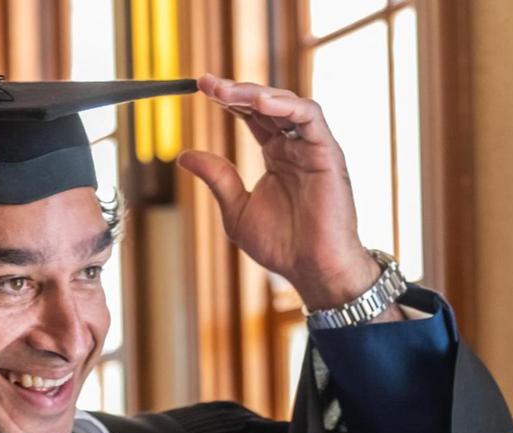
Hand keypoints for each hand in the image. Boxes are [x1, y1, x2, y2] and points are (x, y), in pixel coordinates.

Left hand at [178, 73, 393, 314]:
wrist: (311, 269)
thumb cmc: (281, 245)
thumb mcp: (236, 209)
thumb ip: (216, 178)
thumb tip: (184, 155)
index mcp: (275, 155)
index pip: (251, 116)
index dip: (227, 99)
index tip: (200, 87)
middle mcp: (294, 146)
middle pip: (266, 104)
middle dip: (236, 90)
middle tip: (207, 83)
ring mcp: (312, 147)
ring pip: (287, 104)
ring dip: (256, 93)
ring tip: (227, 92)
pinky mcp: (328, 153)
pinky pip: (310, 117)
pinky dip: (286, 106)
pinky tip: (261, 103)